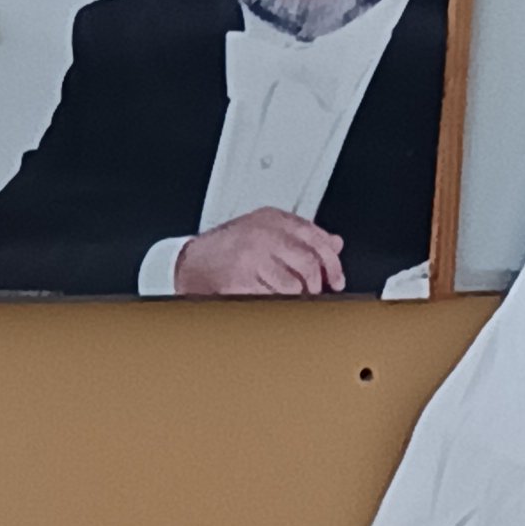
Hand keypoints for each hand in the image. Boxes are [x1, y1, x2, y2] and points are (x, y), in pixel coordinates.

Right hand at [174, 209, 345, 295]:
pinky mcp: (238, 281)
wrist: (188, 262)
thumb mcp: (265, 230)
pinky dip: (276, 306)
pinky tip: (273, 303)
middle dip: (316, 285)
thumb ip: (300, 235)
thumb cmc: (227, 248)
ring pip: (292, 286)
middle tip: (315, 294)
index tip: (335, 280)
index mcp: (272, 219)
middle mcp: (262, 235)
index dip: (332, 264)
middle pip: (308, 264)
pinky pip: (271, 299)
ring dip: (297, 299)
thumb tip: (334, 244)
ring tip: (292, 301)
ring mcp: (249, 258)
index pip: (316, 239)